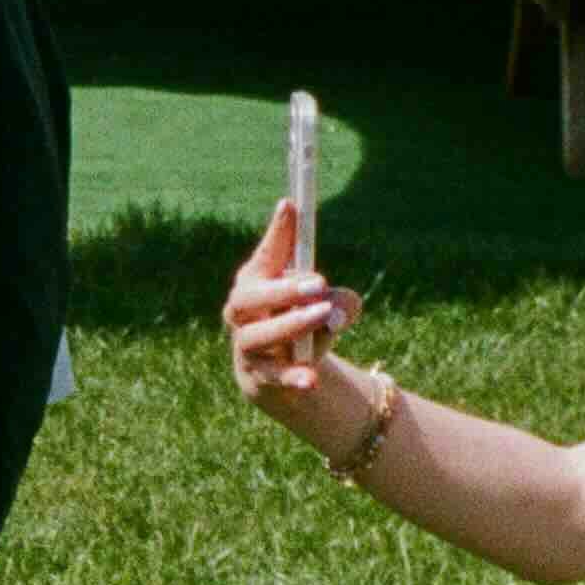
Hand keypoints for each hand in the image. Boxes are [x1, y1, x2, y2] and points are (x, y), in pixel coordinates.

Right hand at [225, 198, 381, 463]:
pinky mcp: (259, 377)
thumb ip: (341, 301)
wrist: (282, 375)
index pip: (266, 256)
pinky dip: (293, 377)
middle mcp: (243, 311)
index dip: (278, 232)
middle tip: (317, 282)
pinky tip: (311, 380)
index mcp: (258, 282)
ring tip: (322, 316)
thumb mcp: (329, 307)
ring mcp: (246, 345)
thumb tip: (337, 308)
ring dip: (290, 325)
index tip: (291, 205)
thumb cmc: (303, 325)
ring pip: (257, 337)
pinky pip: (274, 378)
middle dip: (282, 289)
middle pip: (248, 298)